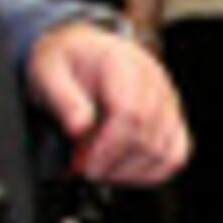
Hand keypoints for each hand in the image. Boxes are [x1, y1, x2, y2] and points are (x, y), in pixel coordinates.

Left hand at [32, 19, 188, 185]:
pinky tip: (122, 170)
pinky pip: (175, 155)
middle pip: (149, 138)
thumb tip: (80, 130)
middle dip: (114, 163)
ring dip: (130, 171)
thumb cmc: (66, 62)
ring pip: (167, 152)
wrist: (81, 51)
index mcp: (124, 64)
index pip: (131, 113)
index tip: (85, 164)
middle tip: (84, 168)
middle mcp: (154, 82)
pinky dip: (150, 172)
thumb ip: (63, 100)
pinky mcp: (172, 120)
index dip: (109, 147)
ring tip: (100, 168)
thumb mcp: (47, 72)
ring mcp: (168, 102)